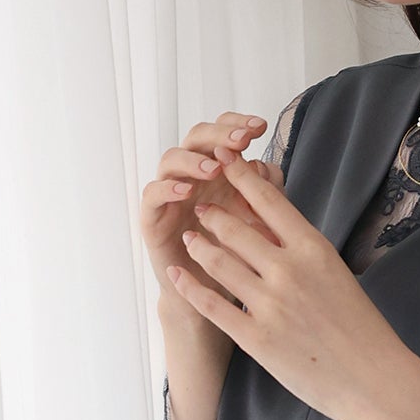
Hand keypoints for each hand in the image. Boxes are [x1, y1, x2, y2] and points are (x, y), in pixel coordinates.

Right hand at [140, 111, 284, 323]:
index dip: (238, 125)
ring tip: (215, 169)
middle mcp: (192, 176)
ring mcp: (171, 195)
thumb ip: (266, 195)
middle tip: (240, 140)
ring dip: (193, 160)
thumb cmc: (238, 255)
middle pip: (197, 138)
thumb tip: (267, 167)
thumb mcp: (260, 222)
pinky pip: (152, 194)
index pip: (223, 135)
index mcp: (219, 170)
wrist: (215, 294)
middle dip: (219, 135)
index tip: (261, 127)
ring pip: (171, 160)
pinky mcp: (153, 217)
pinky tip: (186, 191)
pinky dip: (167, 188)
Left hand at [167, 156, 417, 419]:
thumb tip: (269, 225)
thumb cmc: (361, 327)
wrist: (376, 379)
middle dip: (212, 212)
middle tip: (200, 205)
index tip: (225, 160)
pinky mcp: (256, 338)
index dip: (241, 176)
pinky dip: (188, 286)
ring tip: (189, 237)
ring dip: (198, 245)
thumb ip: (302, 251)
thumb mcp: (336, 274)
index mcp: (314, 249)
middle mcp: (289, 270)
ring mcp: (270, 304)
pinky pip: (212, 305)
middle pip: (235, 228)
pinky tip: (175, 274)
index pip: (268, 201)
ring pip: (218, 263)